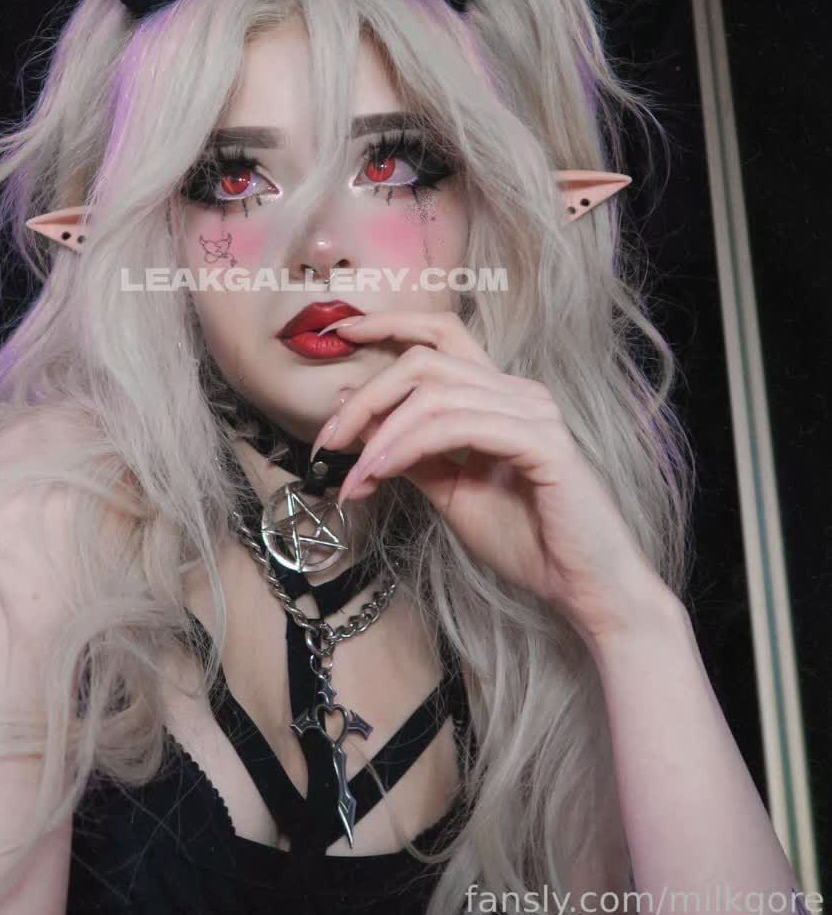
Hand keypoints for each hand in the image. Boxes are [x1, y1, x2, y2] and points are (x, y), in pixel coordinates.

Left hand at [313, 310, 670, 643]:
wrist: (585, 589)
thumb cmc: (527, 541)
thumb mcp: (453, 492)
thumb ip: (414, 455)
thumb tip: (362, 430)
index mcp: (499, 395)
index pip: (442, 334)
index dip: (390, 325)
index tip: (339, 334)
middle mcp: (518, 392)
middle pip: (425, 361)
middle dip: (366, 397)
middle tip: (328, 442)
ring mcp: (533, 413)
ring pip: (435, 393)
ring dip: (381, 434)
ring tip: (354, 476)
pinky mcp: (542, 443)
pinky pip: (460, 428)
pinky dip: (410, 447)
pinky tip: (383, 473)